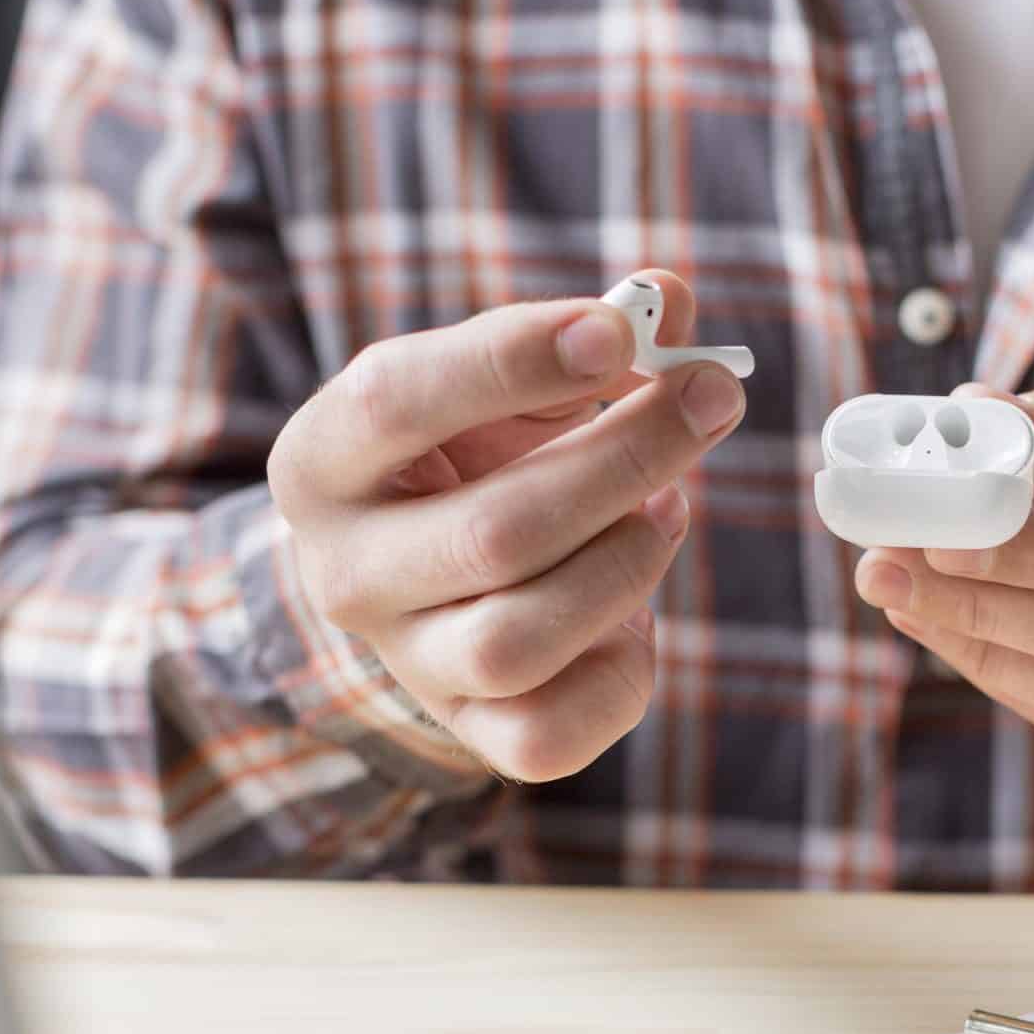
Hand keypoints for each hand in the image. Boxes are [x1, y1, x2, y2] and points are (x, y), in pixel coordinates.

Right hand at [269, 272, 745, 779]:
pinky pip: (551, 733)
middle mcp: (345, 573)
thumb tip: (672, 299)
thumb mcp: (508, 378)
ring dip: (626, 560)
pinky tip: (636, 603)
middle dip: (624, 457)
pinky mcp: (472, 733)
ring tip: (665, 504)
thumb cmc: (478, 451)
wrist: (434, 579)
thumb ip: (587, 331)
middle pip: (493, 533)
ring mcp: (406, 664)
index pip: (396, 401)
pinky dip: (623, 669)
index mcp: (322, 459)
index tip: (619, 331)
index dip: (514, 360)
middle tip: (711, 399)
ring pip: (518, 641)